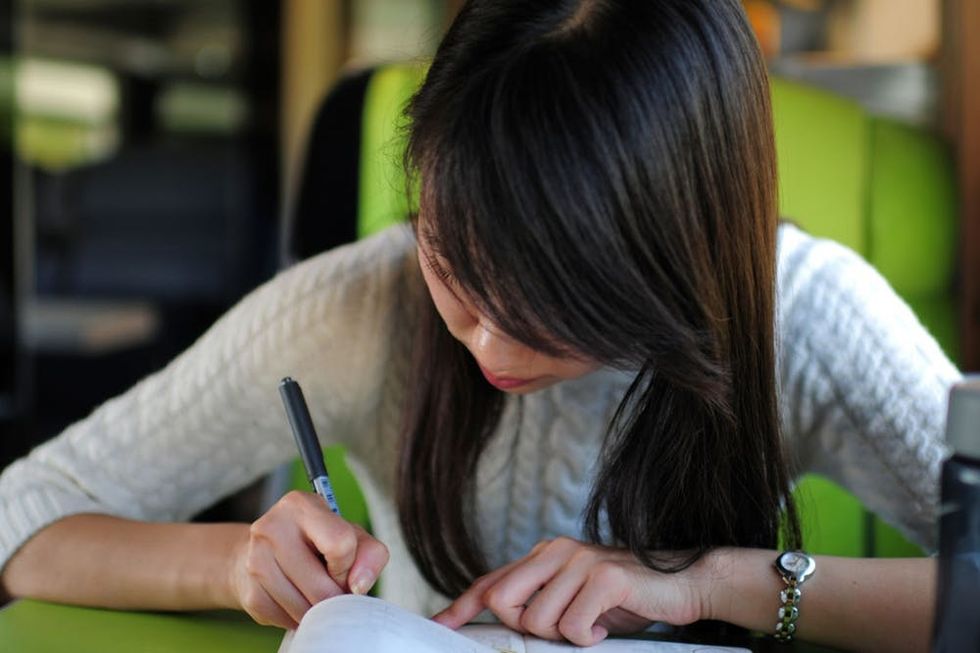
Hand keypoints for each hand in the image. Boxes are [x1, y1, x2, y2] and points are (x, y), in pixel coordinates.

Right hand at [228, 490, 388, 628]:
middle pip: (321, 586)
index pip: (340, 544)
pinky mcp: (249, 592)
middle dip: (335, 596)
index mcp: (301, 505)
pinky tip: (297, 600)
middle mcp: (273, 528)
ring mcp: (256, 561)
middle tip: (333, 587)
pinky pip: (286, 620)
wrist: (264, 552)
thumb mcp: (351, 535)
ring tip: (315, 594)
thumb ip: (370, 554)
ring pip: (303, 609)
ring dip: (318, 611)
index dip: (348, 565)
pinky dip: (299, 619)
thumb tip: (360, 584)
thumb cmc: (316, 542)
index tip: (343, 567)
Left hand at [433, 537, 711, 646]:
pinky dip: (587, 637)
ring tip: (590, 625)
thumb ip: (541, 600)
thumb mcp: (576, 596)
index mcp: (545, 553)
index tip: (441, 624)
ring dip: (564, 636)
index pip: (494, 580)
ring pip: (538, 620)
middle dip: (524, 625)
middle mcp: (557, 550)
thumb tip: (504, 620)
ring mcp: (580, 560)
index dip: (463, 605)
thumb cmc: (627, 597)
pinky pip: (572, 626)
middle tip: (561, 628)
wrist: (683, 584)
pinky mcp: (604, 578)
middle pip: (504, 599)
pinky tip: (604, 627)